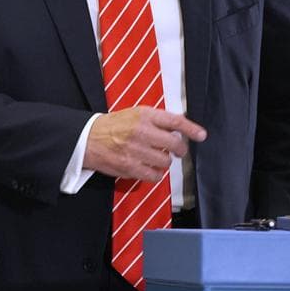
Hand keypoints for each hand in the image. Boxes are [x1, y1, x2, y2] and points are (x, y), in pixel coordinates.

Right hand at [84, 107, 206, 182]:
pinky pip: (154, 176)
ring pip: (165, 162)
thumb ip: (156, 120)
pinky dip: (155, 174)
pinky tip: (149, 168)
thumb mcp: (135, 114)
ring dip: (164, 162)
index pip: (174, 121)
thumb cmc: (114, 126)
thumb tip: (179, 128)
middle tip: (177, 151)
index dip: (191, 129)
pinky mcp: (130, 167)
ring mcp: (135, 150)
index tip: (201, 135)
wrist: (88, 139)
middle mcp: (141, 131)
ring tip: (156, 158)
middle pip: (174, 144)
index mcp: (144, 115)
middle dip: (179, 150)